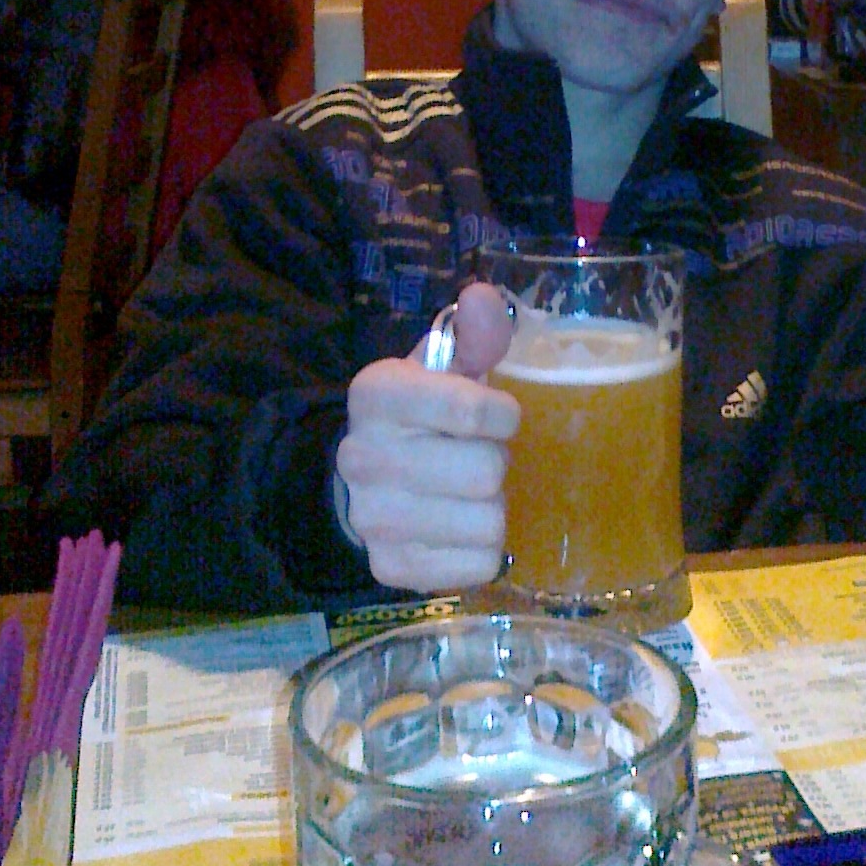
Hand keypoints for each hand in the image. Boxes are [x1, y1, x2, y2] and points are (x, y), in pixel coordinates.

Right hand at [335, 282, 518, 592]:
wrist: (361, 484)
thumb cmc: (420, 415)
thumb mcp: (441, 367)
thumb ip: (473, 333)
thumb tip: (483, 296)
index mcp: (376, 394)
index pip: (474, 410)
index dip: (504, 415)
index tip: (497, 415)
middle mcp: (363, 457)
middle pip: (487, 471)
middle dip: (496, 462)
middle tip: (476, 456)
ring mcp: (373, 520)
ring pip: (488, 522)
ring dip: (492, 507)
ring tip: (467, 492)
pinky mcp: (390, 569)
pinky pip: (479, 566)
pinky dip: (482, 549)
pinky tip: (458, 527)